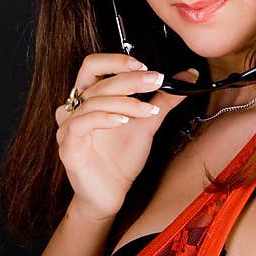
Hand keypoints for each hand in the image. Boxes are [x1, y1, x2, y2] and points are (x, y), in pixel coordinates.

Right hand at [53, 53, 198, 220]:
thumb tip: (187, 77)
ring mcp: (68, 127)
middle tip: (155, 80)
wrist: (112, 194)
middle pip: (97, 81)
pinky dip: (104, 119)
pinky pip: (81, 124)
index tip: (144, 66)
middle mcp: (75, 108)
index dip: (116, 61)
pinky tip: (124, 121)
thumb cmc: (122, 158)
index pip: (93, 65)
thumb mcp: (146, 123)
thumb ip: (162, 99)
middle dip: (128, 79)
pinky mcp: (67, 146)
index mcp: (89, 97)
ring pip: (93, 102)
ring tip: (148, 110)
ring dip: (125, 102)